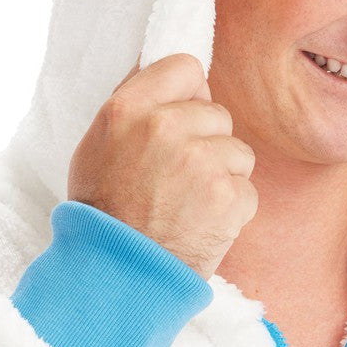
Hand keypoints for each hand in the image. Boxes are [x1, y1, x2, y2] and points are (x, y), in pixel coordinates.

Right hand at [68, 53, 258, 280]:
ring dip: (222, 176)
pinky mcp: (227, 196)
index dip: (188, 93)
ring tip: (187, 203)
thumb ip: (138, 105)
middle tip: (175, 177)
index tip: (182, 115)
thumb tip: (179, 74)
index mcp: (128, 108)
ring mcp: (200, 161)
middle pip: (217, 112)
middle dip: (206, 141)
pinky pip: (247, 188)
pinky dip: (231, 208)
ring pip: (237, 150)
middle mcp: (164, 127)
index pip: (185, 67)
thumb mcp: (99, 144)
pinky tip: (201, 223)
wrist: (116, 279)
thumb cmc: (105, 212)